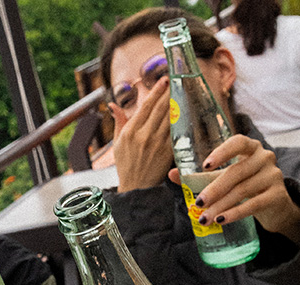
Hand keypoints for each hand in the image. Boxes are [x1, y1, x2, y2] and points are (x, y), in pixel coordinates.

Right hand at [110, 76, 174, 192]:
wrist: (136, 188)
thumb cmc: (125, 166)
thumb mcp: (117, 144)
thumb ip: (118, 122)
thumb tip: (112, 105)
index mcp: (130, 132)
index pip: (145, 106)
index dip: (156, 91)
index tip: (164, 80)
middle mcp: (143, 136)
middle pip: (159, 109)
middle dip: (169, 93)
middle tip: (177, 80)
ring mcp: (156, 144)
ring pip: (170, 118)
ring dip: (177, 103)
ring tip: (184, 91)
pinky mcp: (167, 153)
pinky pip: (176, 133)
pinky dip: (182, 121)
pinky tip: (187, 112)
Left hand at [169, 135, 299, 246]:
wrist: (275, 207)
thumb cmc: (245, 187)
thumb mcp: (224, 179)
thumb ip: (201, 176)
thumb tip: (171, 174)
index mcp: (249, 148)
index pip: (238, 142)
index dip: (222, 152)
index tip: (205, 165)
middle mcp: (264, 157)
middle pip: (236, 172)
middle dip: (214, 189)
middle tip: (198, 203)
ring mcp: (273, 175)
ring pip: (243, 190)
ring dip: (221, 205)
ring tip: (205, 218)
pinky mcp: (277, 195)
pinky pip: (254, 204)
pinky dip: (236, 213)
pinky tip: (222, 220)